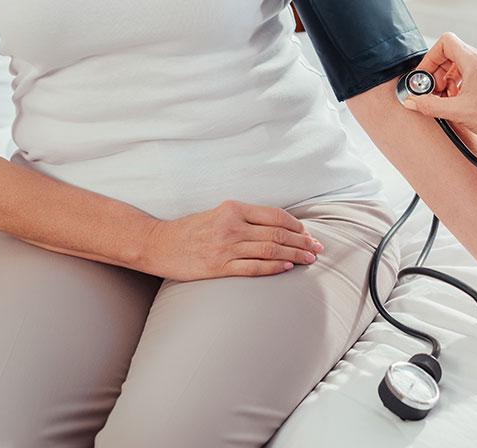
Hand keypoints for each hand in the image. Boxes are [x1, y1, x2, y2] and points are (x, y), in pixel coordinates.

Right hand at [140, 200, 323, 280]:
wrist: (158, 244)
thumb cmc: (189, 230)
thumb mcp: (217, 214)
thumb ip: (243, 218)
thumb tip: (276, 226)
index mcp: (233, 209)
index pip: (275, 215)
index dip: (297, 225)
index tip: (309, 234)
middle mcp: (232, 226)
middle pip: (278, 233)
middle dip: (303, 242)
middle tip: (318, 249)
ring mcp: (225, 247)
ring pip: (270, 250)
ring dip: (295, 255)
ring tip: (310, 260)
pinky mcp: (218, 267)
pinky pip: (253, 268)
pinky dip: (274, 267)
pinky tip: (288, 268)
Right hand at [403, 32, 476, 148]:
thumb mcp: (457, 112)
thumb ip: (430, 105)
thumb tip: (412, 102)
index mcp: (474, 61)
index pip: (445, 42)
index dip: (430, 57)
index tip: (426, 76)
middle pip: (450, 53)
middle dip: (437, 72)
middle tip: (433, 91)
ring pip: (459, 64)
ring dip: (447, 80)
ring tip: (445, 98)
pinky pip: (470, 73)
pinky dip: (458, 84)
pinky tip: (458, 102)